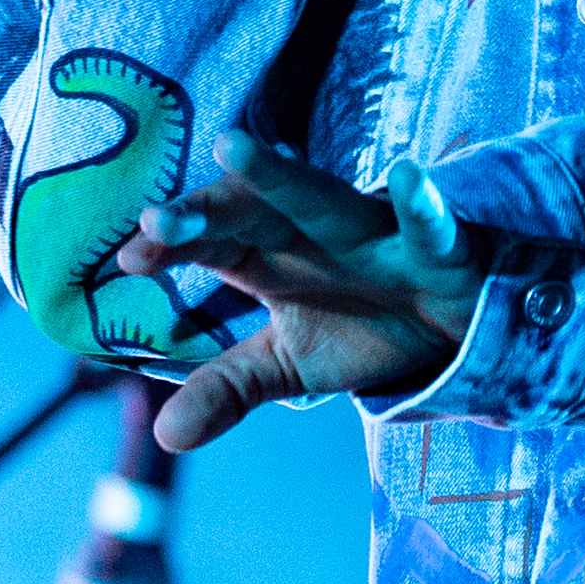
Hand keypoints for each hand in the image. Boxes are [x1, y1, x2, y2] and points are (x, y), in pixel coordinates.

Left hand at [114, 131, 490, 453]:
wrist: (455, 323)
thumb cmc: (362, 326)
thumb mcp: (289, 365)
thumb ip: (228, 390)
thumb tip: (163, 436)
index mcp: (271, 258)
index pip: (212, 242)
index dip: (173, 245)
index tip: (129, 259)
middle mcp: (314, 235)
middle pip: (251, 212)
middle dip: (207, 210)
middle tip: (156, 218)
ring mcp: (374, 234)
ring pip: (321, 199)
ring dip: (278, 177)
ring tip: (230, 146)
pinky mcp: (438, 244)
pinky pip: (427, 222)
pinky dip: (419, 200)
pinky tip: (406, 171)